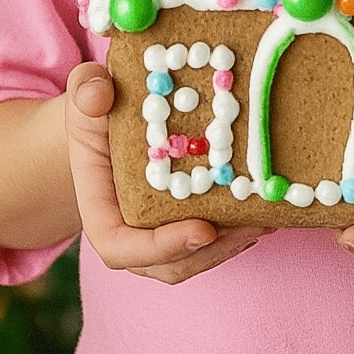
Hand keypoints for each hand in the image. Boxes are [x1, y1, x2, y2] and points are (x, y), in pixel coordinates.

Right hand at [65, 62, 270, 283]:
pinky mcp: (182, 222)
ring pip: (192, 259)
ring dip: (230, 247)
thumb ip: (86, 91)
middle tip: (251, 226)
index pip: (118, 247)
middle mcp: (128, 230)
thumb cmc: (97, 110)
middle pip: (166, 263)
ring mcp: (157, 232)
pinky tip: (266, 211)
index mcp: (100, 208)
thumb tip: (97, 97)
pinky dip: (236, 234)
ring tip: (267, 220)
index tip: (202, 230)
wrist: (108, 123)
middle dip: (210, 252)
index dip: (159, 248)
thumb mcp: (86, 93)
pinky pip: (208, 243)